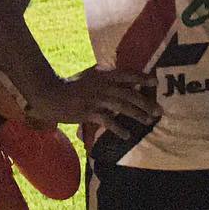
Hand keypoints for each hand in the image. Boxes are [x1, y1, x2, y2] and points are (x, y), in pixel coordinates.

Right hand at [30, 67, 158, 138]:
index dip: (142, 78)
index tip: (155, 82)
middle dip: (146, 102)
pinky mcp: (88, 112)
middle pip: (129, 93)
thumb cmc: (72, 85)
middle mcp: (102, 85)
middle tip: (159, 111)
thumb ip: (107, 77)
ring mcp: (95, 99)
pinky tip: (127, 135)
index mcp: (104, 75)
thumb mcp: (91, 76)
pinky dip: (118, 128)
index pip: (127, 74)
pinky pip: (107, 121)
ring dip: (137, 114)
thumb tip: (127, 81)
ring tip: (148, 121)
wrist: (50, 94)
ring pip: (121, 106)